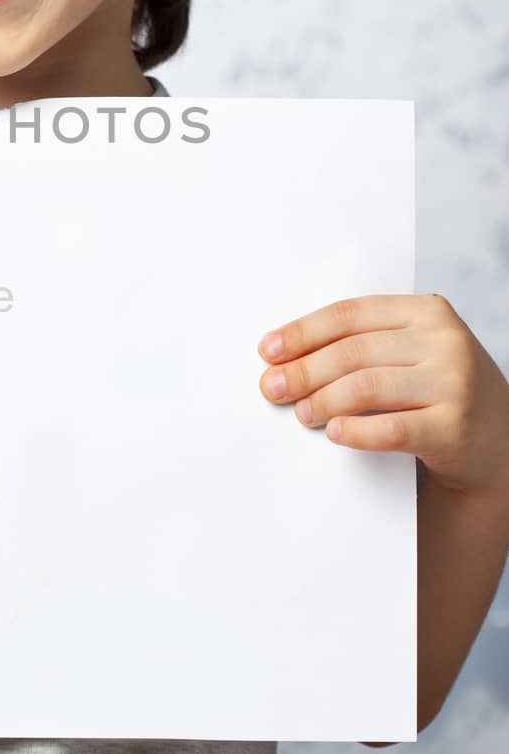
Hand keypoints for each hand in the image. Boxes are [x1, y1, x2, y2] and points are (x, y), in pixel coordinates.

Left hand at [256, 293, 508, 498]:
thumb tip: (285, 357)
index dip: (303, 332)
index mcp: (428, 311)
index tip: (268, 350)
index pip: (351, 314)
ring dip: (324, 401)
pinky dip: (357, 431)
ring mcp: (454, 384)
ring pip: (368, 386)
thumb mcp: (413, 352)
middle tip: (272, 387)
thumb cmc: (437, 391)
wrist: (498, 443)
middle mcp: (445, 341)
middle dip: (304, 370)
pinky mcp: (455, 427)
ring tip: (302, 413)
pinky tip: (334, 433)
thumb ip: (364, 344)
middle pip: (354, 351)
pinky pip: (392, 428)